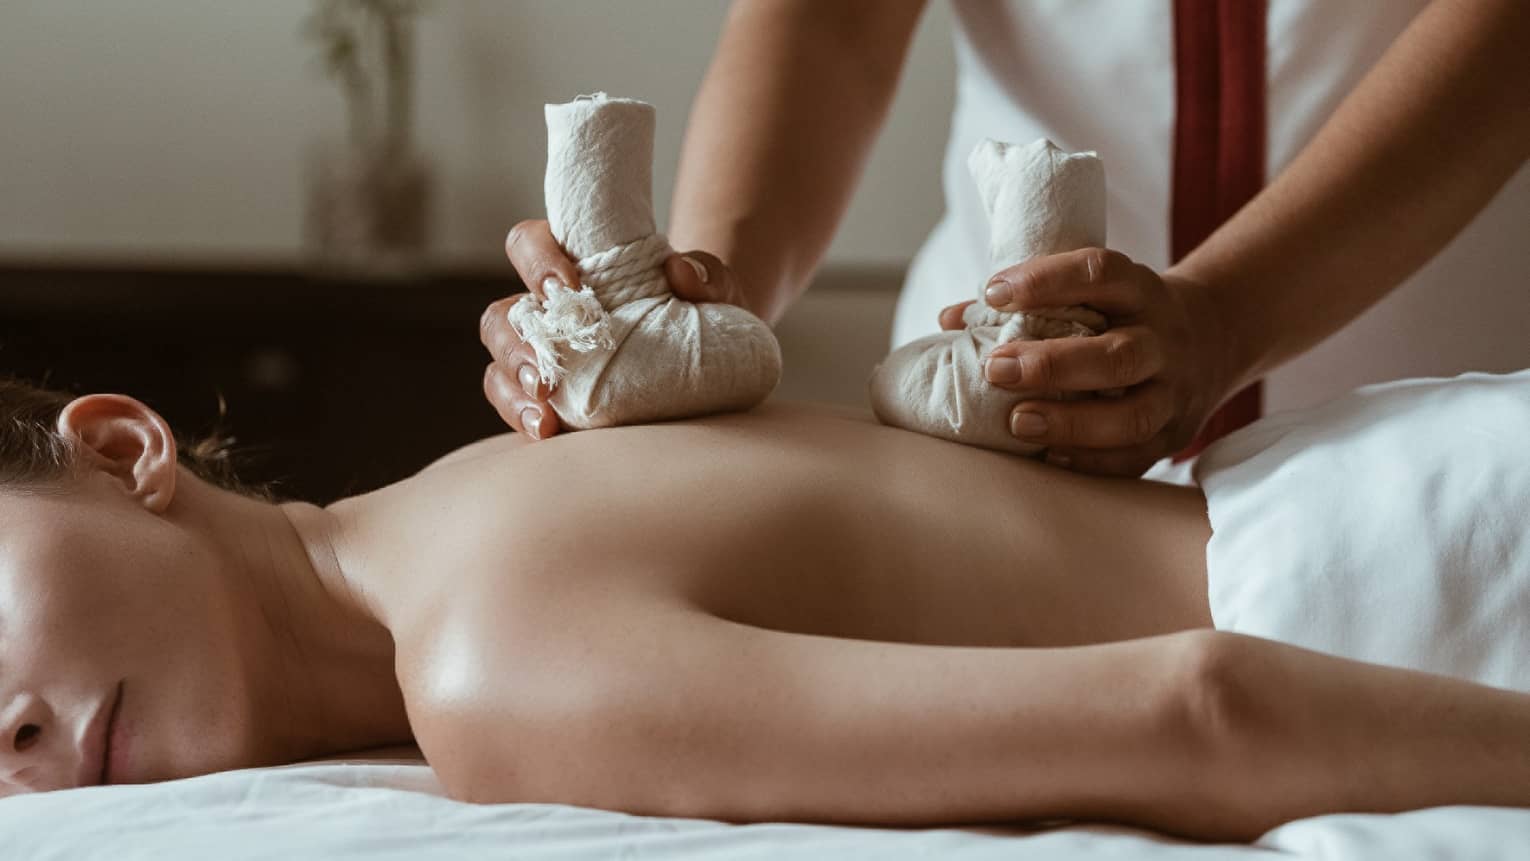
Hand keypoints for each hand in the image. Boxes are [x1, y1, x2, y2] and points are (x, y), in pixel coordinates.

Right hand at [480, 219, 750, 439]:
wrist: (716, 359)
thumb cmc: (704, 310)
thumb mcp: (716, 288)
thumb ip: (707, 276)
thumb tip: (681, 271)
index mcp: (573, 265)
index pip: (529, 245)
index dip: (537, 261)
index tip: (568, 289)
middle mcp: (546, 310)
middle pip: (502, 314)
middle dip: (516, 341)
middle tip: (545, 373)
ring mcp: (543, 355)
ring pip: (499, 362)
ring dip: (514, 385)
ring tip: (544, 414)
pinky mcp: (550, 396)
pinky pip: (515, 403)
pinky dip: (523, 416)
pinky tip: (547, 432)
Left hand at [937, 247, 1233, 476]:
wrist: (1214, 338)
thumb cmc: (1122, 315)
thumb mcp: (1094, 293)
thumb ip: (1027, 302)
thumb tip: (949, 320)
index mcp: (1140, 292)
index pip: (1100, 274)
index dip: (1046, 280)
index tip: (994, 292)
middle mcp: (1164, 340)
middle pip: (1119, 355)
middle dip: (1054, 365)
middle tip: (996, 369)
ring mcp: (1174, 392)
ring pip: (1133, 414)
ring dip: (1072, 422)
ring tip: (1017, 422)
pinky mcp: (1174, 435)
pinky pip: (1137, 456)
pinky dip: (1091, 460)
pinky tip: (1048, 457)